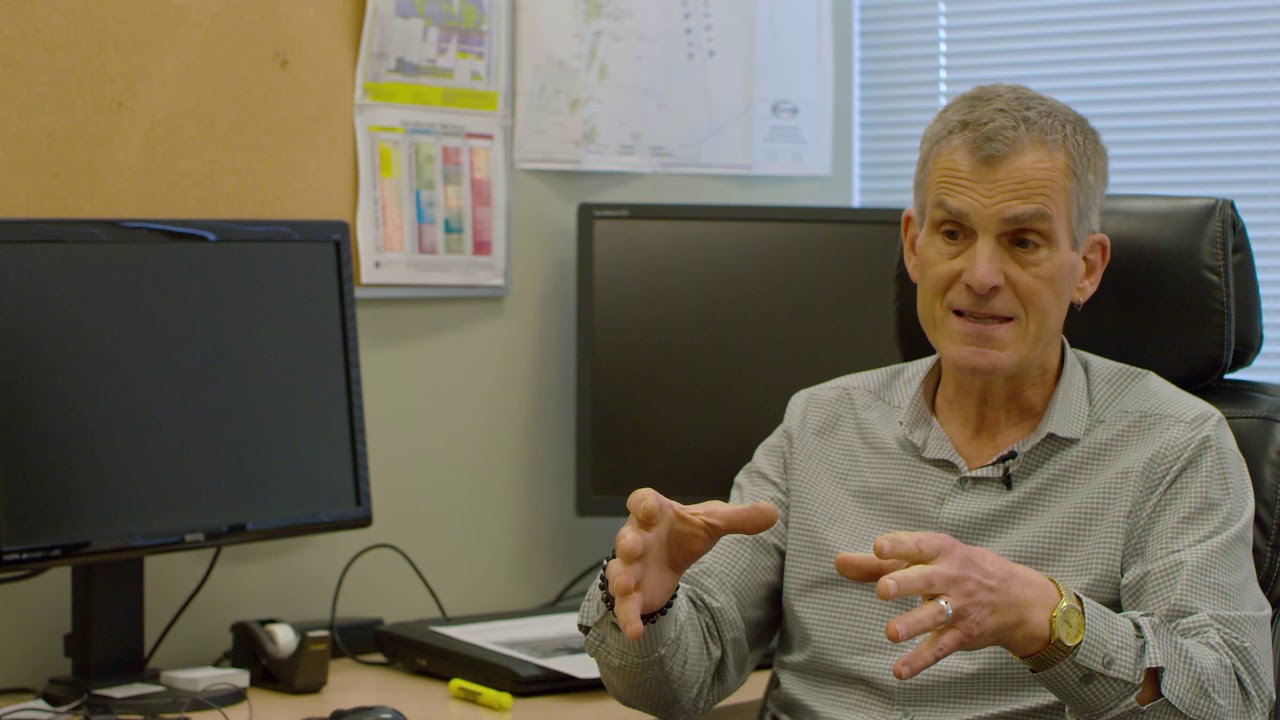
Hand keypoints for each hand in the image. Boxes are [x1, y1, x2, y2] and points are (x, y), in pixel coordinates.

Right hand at [605, 487, 777, 639]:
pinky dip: (628, 618)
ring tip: (627, 587)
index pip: (642, 500)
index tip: (647, 508)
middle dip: (627, 544)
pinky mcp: (634, 593)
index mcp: (654, 514)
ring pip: (618, 571)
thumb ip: (739, 519)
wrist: (671, 556)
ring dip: (620, 579)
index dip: (642, 503)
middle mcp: (637, 538)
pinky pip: (624, 605)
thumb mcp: (713, 523)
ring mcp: (632, 566)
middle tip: (631, 549)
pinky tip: (635, 632)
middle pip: (626, 537)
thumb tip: (773, 512)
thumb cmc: (685, 532)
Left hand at [835, 531, 1059, 679]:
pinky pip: (940, 648)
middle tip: (883, 589)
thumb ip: (879, 563)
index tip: (879, 547)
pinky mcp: (962, 634)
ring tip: (891, 632)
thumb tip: (839, 562)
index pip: (919, 545)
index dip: (899, 545)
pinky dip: (920, 660)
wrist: (1016, 598)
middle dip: (906, 583)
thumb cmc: (958, 569)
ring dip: (914, 624)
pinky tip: (899, 670)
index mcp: (941, 551)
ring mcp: (959, 606)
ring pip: (935, 614)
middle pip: (927, 579)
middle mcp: (952, 576)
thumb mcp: (926, 558)